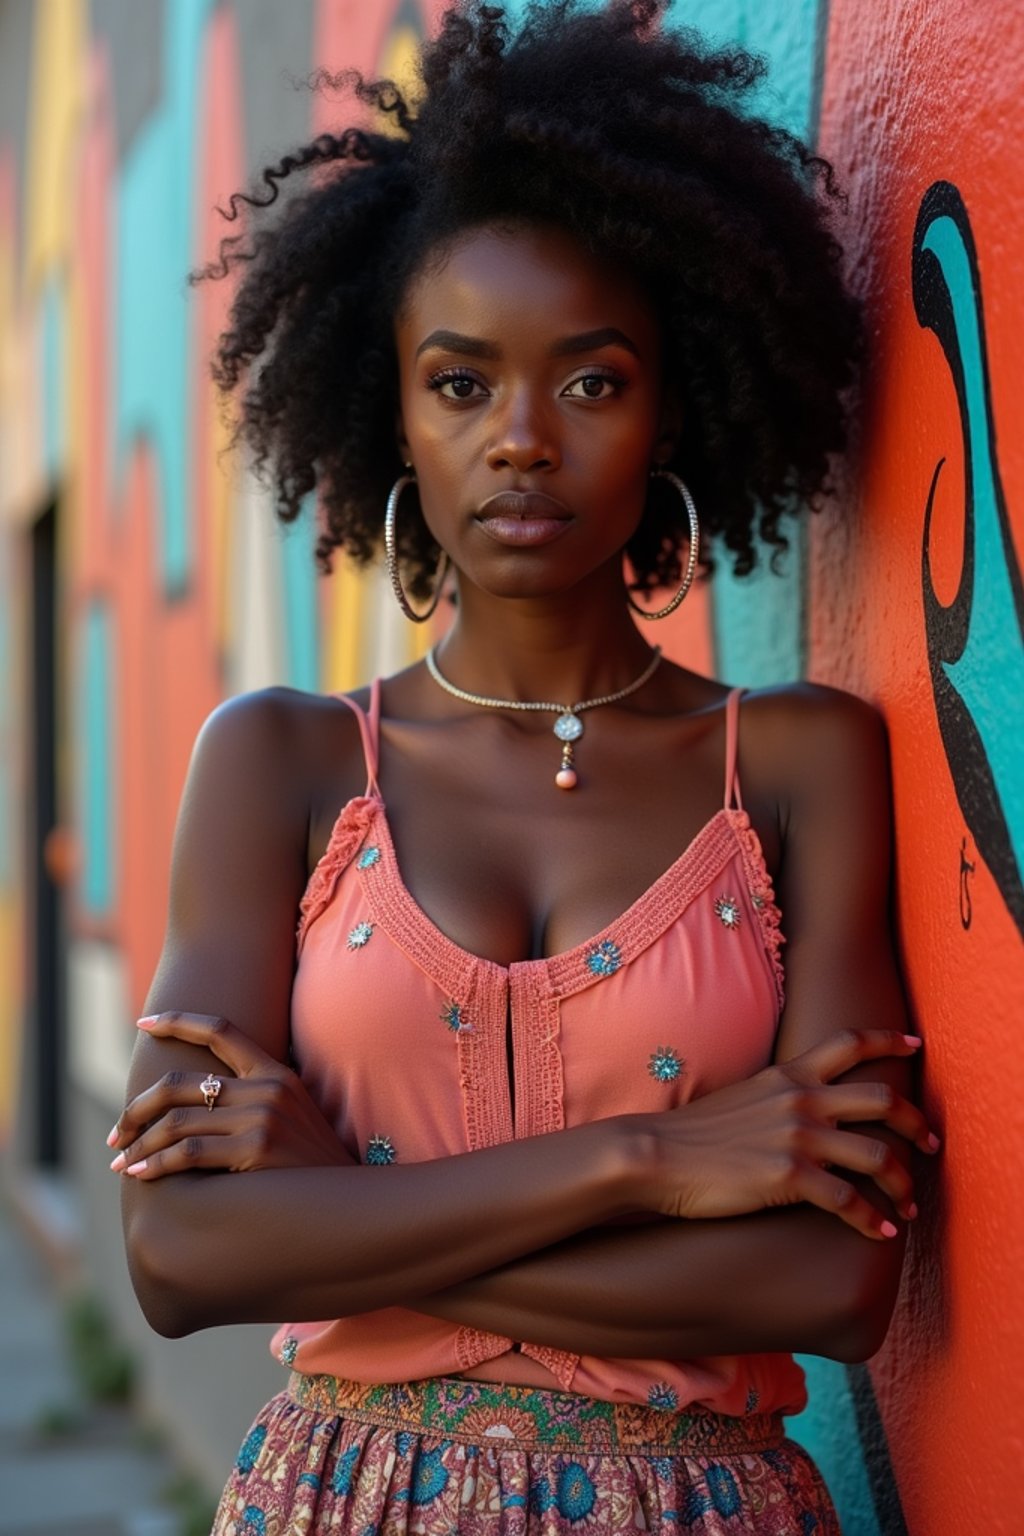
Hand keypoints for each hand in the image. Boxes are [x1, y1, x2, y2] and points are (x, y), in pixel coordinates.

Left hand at [108, 1012, 354, 1178]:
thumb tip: (198, 1100)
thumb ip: (254, 1101)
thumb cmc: (312, 1167)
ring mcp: (263, 1118)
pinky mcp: (256, 1150)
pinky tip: (141, 1175)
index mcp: (276, 1073)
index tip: (143, 1022)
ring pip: (177, 1122)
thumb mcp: (292, 1118)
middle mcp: (268, 1089)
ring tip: (121, 1162)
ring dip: (140, 1143)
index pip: (221, 1029)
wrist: (351, 1202)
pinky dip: (155, 1163)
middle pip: (180, 1084)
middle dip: (138, 1108)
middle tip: (117, 1133)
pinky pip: (187, 1153)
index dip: (178, 1020)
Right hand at [631, 1029, 938, 1238]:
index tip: (914, 1045)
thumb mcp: (743, 1097)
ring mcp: (797, 1137)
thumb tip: (802, 1112)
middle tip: (931, 1143)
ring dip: (901, 1183)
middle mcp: (801, 1099)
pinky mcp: (789, 1177)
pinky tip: (879, 1232)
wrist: (655, 1154)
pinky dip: (871, 1219)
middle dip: (916, 1122)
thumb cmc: (693, 1134)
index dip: (888, 1040)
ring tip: (907, 1205)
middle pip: (882, 1100)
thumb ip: (778, 1098)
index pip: (849, 1042)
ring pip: (877, 1155)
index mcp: (789, 1075)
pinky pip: (849, 1200)